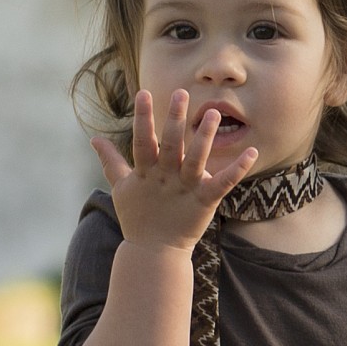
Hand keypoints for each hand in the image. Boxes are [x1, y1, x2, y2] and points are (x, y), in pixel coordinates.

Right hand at [91, 89, 258, 251]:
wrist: (154, 252)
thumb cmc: (138, 216)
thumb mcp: (121, 187)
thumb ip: (111, 161)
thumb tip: (94, 138)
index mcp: (145, 172)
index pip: (142, 140)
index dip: (142, 118)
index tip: (143, 93)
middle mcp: (165, 177)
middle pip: (169, 145)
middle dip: (174, 119)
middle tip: (180, 93)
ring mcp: (185, 189)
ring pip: (195, 159)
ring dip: (204, 137)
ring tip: (213, 114)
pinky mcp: (204, 202)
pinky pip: (223, 184)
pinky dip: (238, 169)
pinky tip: (252, 153)